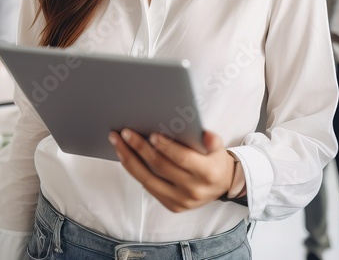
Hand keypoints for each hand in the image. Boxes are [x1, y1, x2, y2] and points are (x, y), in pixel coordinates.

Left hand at [110, 129, 235, 211]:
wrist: (220, 185)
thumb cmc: (214, 160)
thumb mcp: (218, 148)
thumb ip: (212, 140)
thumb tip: (205, 135)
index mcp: (207, 173)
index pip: (181, 158)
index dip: (165, 147)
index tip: (151, 134)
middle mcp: (193, 189)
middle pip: (160, 167)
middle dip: (140, 148)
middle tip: (126, 133)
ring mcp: (181, 201)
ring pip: (148, 179)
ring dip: (129, 159)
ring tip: (117, 142)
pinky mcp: (172, 205)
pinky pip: (148, 187)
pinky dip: (134, 171)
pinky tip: (125, 156)